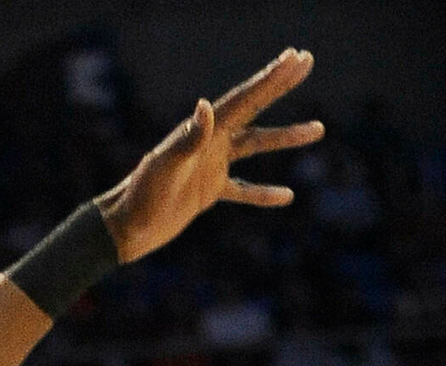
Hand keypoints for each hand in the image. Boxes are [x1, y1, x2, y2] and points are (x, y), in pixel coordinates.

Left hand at [101, 50, 323, 263]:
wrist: (127, 227)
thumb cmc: (142, 195)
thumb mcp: (166, 166)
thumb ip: (189, 139)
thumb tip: (206, 106)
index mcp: (204, 131)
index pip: (244, 99)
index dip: (270, 78)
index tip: (294, 58)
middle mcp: (211, 141)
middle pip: (254, 109)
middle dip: (280, 85)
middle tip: (307, 62)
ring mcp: (212, 165)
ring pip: (257, 146)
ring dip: (286, 137)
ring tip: (318, 129)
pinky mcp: (209, 192)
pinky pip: (243, 191)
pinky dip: (263, 193)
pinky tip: (287, 196)